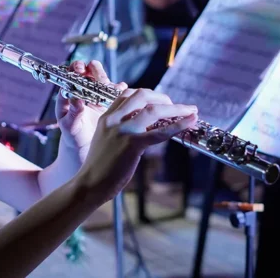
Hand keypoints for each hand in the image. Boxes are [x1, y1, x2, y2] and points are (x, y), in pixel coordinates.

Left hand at [57, 61, 119, 161]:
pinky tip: (122, 89)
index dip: (75, 68)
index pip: (71, 74)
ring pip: (103, 79)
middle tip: (94, 71)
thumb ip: (72, 113)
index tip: (79, 69)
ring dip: (105, 78)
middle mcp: (85, 90)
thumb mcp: (70, 126)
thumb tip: (74, 98)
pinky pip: (116, 92)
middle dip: (92, 68)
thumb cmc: (73, 135)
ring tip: (109, 84)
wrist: (86, 146)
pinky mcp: (111, 101)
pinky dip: (119, 89)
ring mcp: (98, 94)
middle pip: (89, 71)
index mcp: (70, 92)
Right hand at [76, 89, 196, 200]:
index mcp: (106, 118)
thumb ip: (120, 131)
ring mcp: (122, 131)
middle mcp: (114, 120)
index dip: (147, 94)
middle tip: (176, 106)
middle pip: (142, 96)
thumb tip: (143, 129)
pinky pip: (159, 132)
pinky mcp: (132, 144)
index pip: (127, 94)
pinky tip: (189, 122)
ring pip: (153, 110)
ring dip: (176, 108)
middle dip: (163, 98)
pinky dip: (177, 125)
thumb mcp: (106, 141)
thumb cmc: (99, 168)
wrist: (89, 184)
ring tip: (191, 111)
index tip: (160, 101)